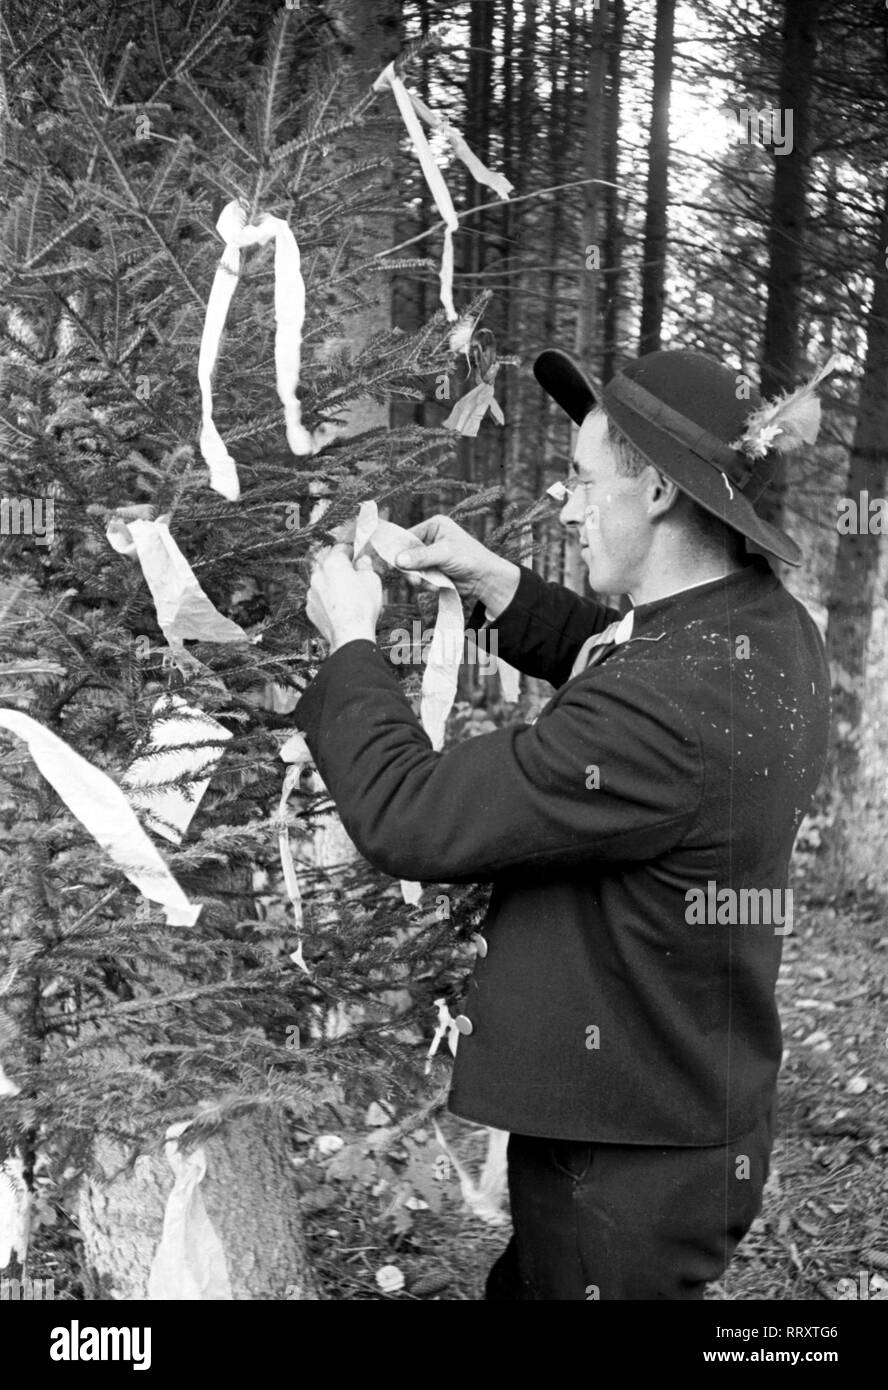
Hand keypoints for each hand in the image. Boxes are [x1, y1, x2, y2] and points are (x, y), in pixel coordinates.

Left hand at [306, 544, 381, 651]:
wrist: (350, 635)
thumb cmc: (362, 607)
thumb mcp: (372, 580)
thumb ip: (365, 566)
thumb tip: (362, 561)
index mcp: (333, 564)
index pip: (340, 548)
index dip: (351, 551)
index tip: (356, 555)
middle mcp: (318, 576)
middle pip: (328, 564)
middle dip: (339, 567)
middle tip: (353, 575)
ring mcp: (312, 593)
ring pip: (322, 582)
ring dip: (331, 583)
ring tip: (347, 594)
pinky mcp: (310, 608)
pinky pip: (319, 598)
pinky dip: (326, 599)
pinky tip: (339, 607)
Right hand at [393, 514, 519, 615]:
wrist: (485, 579)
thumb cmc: (470, 558)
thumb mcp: (445, 553)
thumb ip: (421, 557)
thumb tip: (397, 560)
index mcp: (434, 526)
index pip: (408, 536)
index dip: (399, 550)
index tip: (393, 564)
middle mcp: (430, 539)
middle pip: (407, 554)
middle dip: (410, 569)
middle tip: (415, 579)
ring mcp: (431, 556)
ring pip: (412, 569)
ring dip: (418, 579)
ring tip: (429, 584)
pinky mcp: (433, 571)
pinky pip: (420, 578)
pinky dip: (425, 584)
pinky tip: (436, 586)